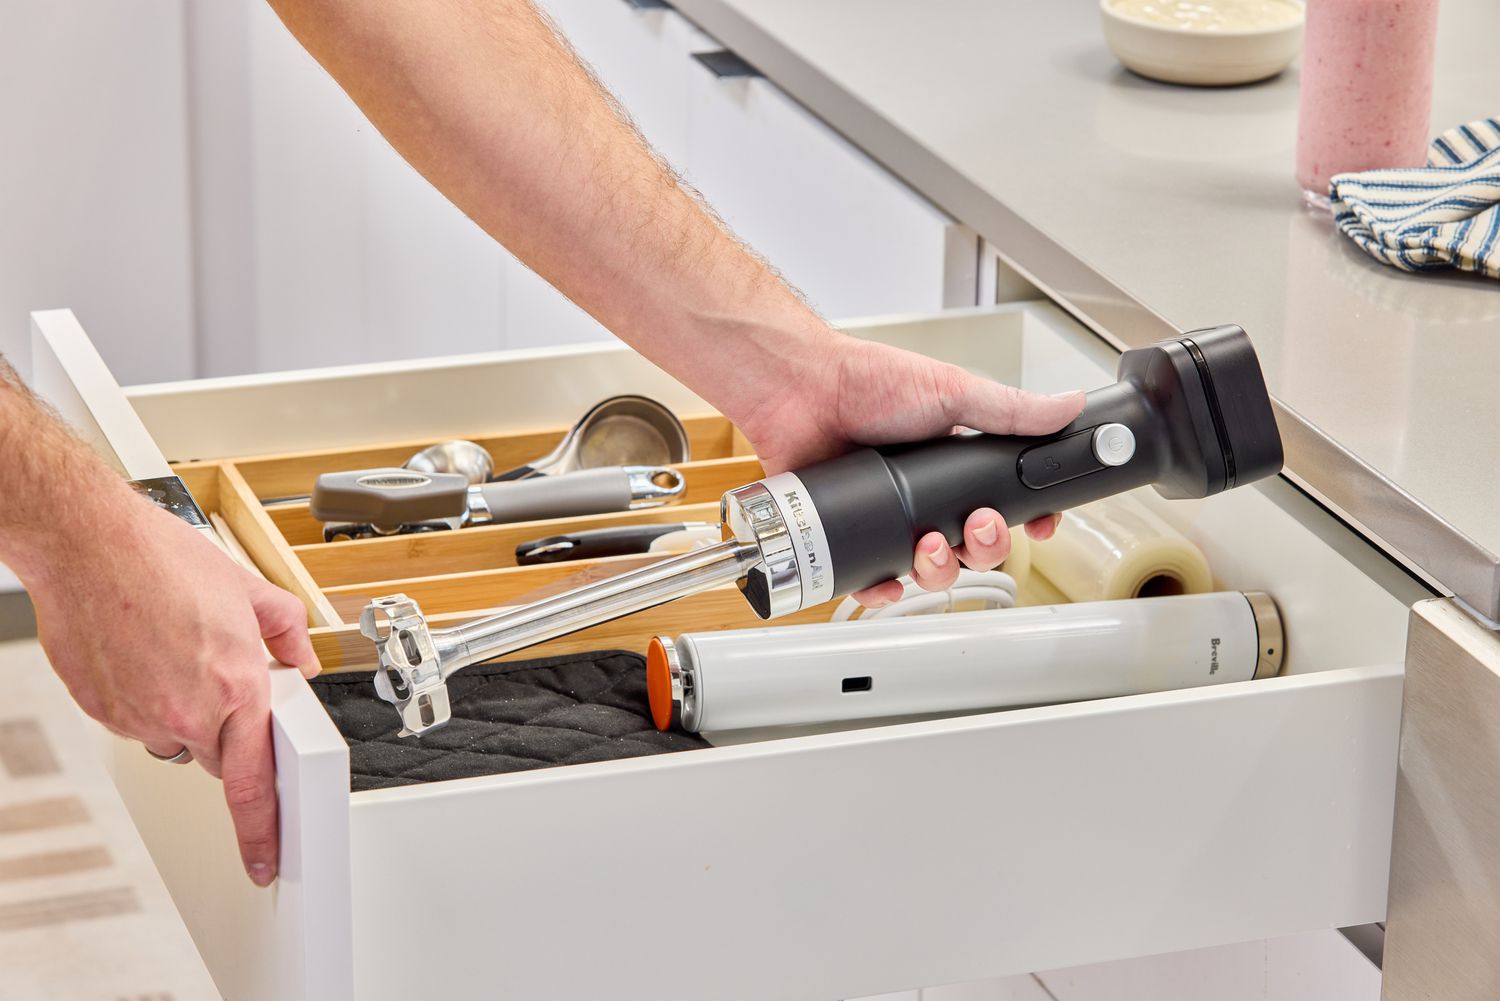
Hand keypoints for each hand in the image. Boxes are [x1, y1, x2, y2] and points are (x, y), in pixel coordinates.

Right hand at [27, 500, 319, 886]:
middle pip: (220, 760)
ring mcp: (140, 715)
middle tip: (217, 679)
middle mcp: (189, 711)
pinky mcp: (103, 711)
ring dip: (184, 711)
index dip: (263, 830)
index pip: (255, 783)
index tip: (267, 858)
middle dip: (228, 732)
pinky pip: (138, 722)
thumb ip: (289, 634)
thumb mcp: (252, 591)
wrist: (89, 545)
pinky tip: (144, 653)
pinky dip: (147, 698)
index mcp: (237, 686)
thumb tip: (302, 662)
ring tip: (176, 651)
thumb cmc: (163, 560)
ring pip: (177, 739)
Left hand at [737, 335, 1084, 606]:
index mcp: (956, 463)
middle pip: (975, 547)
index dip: (1027, 522)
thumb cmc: (869, 382)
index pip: (1006, 503)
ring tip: (930, 545)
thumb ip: (1011, 408)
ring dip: (940, 570)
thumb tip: (1067, 406)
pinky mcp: (852, 534)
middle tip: (978, 525)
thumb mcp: (953, 391)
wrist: (802, 389)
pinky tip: (888, 580)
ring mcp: (889, 516)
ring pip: (930, 569)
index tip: (1040, 527)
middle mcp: (926, 494)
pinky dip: (883, 588)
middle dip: (987, 547)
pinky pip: (874, 578)